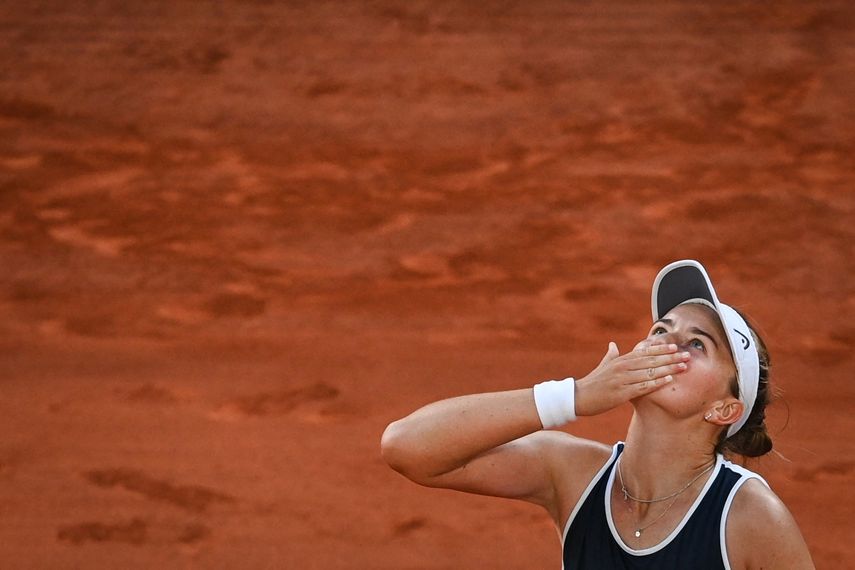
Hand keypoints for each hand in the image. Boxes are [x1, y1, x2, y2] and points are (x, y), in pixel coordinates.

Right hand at [574, 341, 689, 416]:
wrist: (579, 397)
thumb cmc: (592, 382)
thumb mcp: (602, 366)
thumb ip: (610, 355)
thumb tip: (613, 344)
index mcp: (620, 360)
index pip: (644, 352)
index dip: (660, 349)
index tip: (675, 347)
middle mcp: (622, 367)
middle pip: (651, 360)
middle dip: (670, 357)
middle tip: (687, 355)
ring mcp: (622, 380)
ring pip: (650, 372)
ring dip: (668, 369)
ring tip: (683, 367)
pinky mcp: (622, 393)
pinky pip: (643, 387)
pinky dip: (657, 383)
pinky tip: (669, 380)